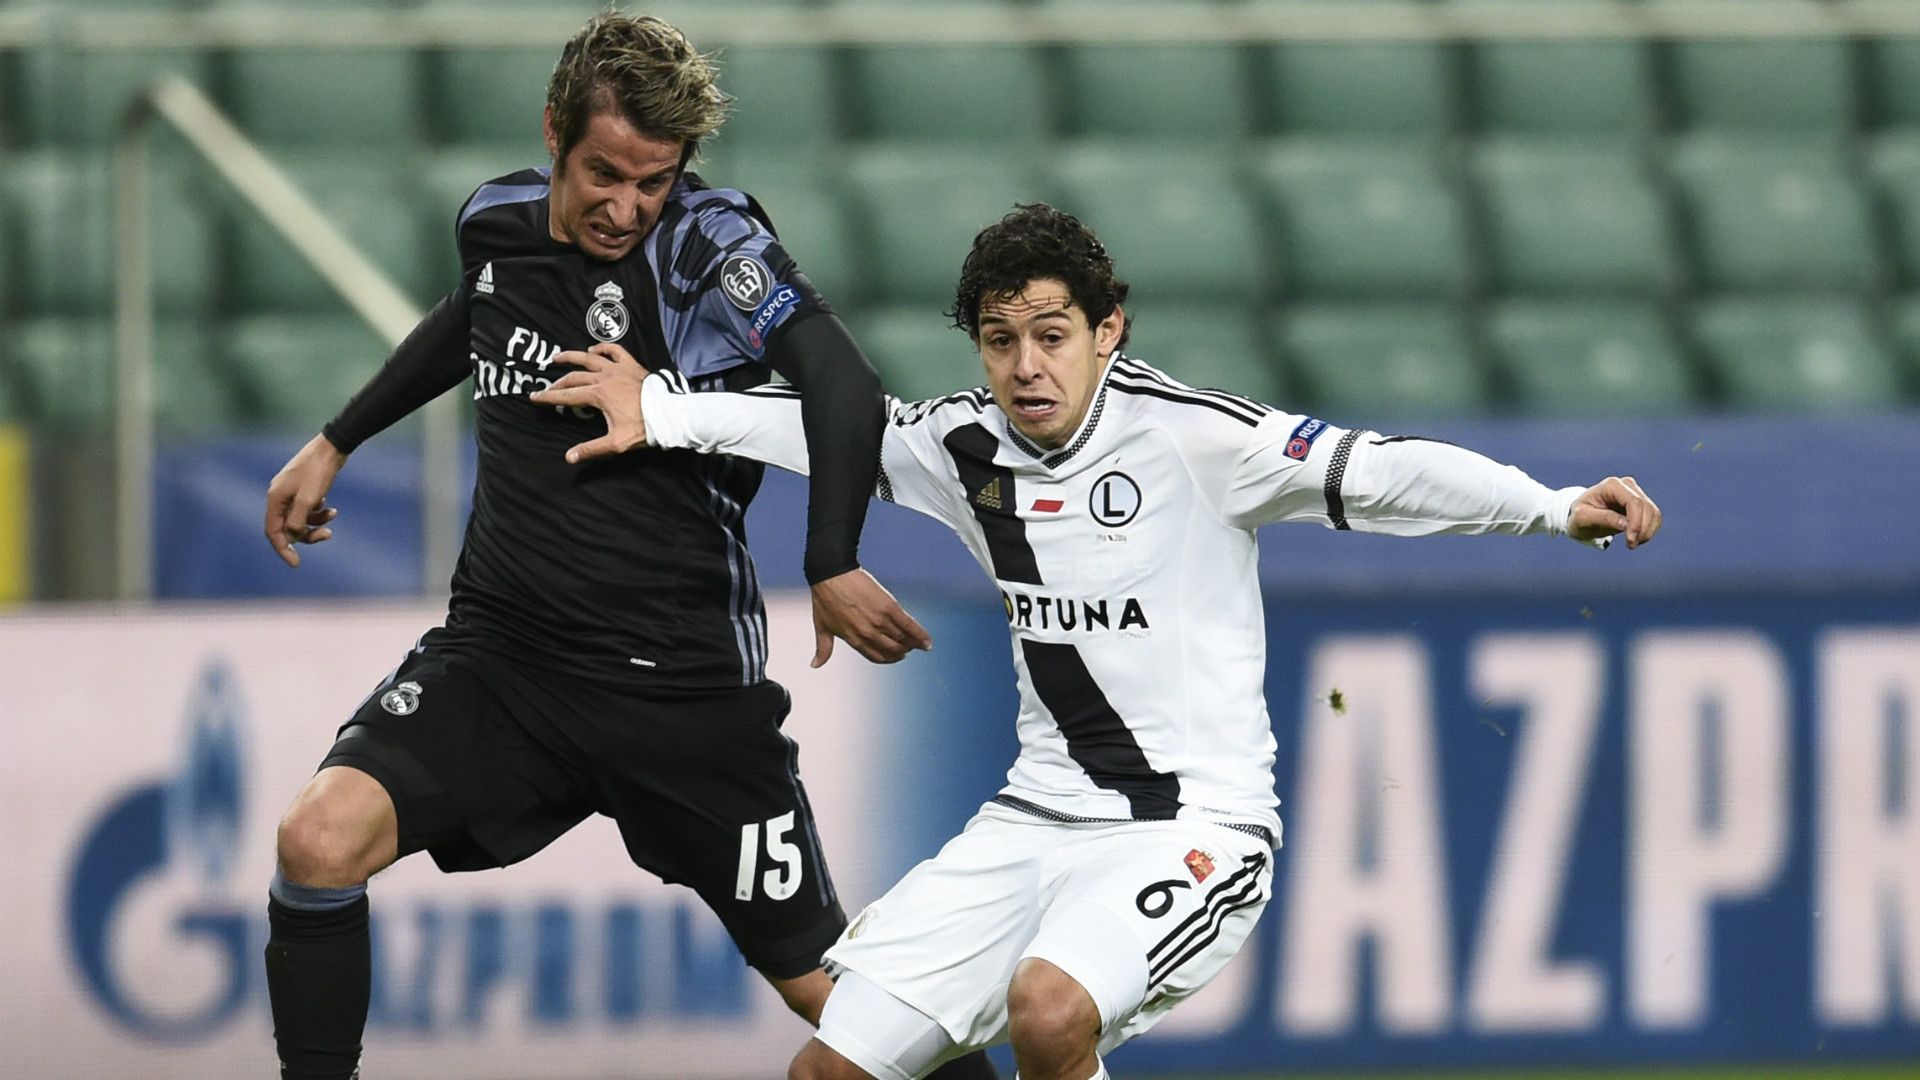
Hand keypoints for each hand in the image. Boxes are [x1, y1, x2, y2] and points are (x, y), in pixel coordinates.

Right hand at [264, 433, 347, 566]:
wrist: (332, 448)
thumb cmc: (318, 472)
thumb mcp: (309, 499)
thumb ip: (298, 520)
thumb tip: (293, 537)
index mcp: (275, 498)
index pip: (273, 531)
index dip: (283, 549)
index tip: (296, 564)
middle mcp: (279, 497)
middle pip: (288, 527)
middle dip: (307, 534)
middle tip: (327, 535)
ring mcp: (291, 493)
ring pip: (300, 519)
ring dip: (316, 523)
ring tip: (332, 514)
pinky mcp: (304, 490)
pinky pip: (308, 510)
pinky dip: (319, 513)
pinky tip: (331, 508)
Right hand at [528, 342, 652, 462]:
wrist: (671, 414)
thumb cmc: (645, 429)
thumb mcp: (616, 443)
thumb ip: (591, 449)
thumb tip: (569, 457)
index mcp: (599, 395)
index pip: (567, 396)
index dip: (549, 397)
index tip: (534, 398)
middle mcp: (605, 377)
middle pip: (574, 378)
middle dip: (557, 383)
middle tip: (546, 389)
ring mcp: (619, 369)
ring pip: (590, 358)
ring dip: (572, 357)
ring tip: (557, 357)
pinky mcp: (632, 366)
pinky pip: (615, 351)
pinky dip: (602, 348)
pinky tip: (593, 348)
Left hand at [808, 569, 932, 666]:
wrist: (831, 574)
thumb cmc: (825, 598)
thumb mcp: (822, 626)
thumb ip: (823, 648)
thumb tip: (815, 665)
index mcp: (854, 639)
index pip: (876, 657)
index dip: (889, 659)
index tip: (897, 657)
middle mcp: (869, 633)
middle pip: (892, 650)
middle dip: (902, 652)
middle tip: (908, 649)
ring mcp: (880, 621)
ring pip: (902, 639)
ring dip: (913, 644)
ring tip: (920, 645)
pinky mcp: (889, 607)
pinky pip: (908, 625)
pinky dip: (920, 634)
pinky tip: (927, 641)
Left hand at [1569, 475, 1661, 548]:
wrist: (1582, 516)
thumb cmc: (1579, 516)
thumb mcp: (1583, 519)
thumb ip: (1603, 519)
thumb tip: (1625, 524)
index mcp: (1611, 485)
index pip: (1634, 502)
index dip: (1636, 522)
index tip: (1631, 541)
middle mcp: (1627, 485)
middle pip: (1646, 507)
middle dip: (1642, 529)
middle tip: (1631, 546)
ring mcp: (1636, 493)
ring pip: (1653, 512)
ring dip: (1647, 531)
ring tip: (1632, 544)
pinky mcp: (1642, 503)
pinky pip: (1654, 517)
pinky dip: (1649, 530)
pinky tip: (1637, 538)